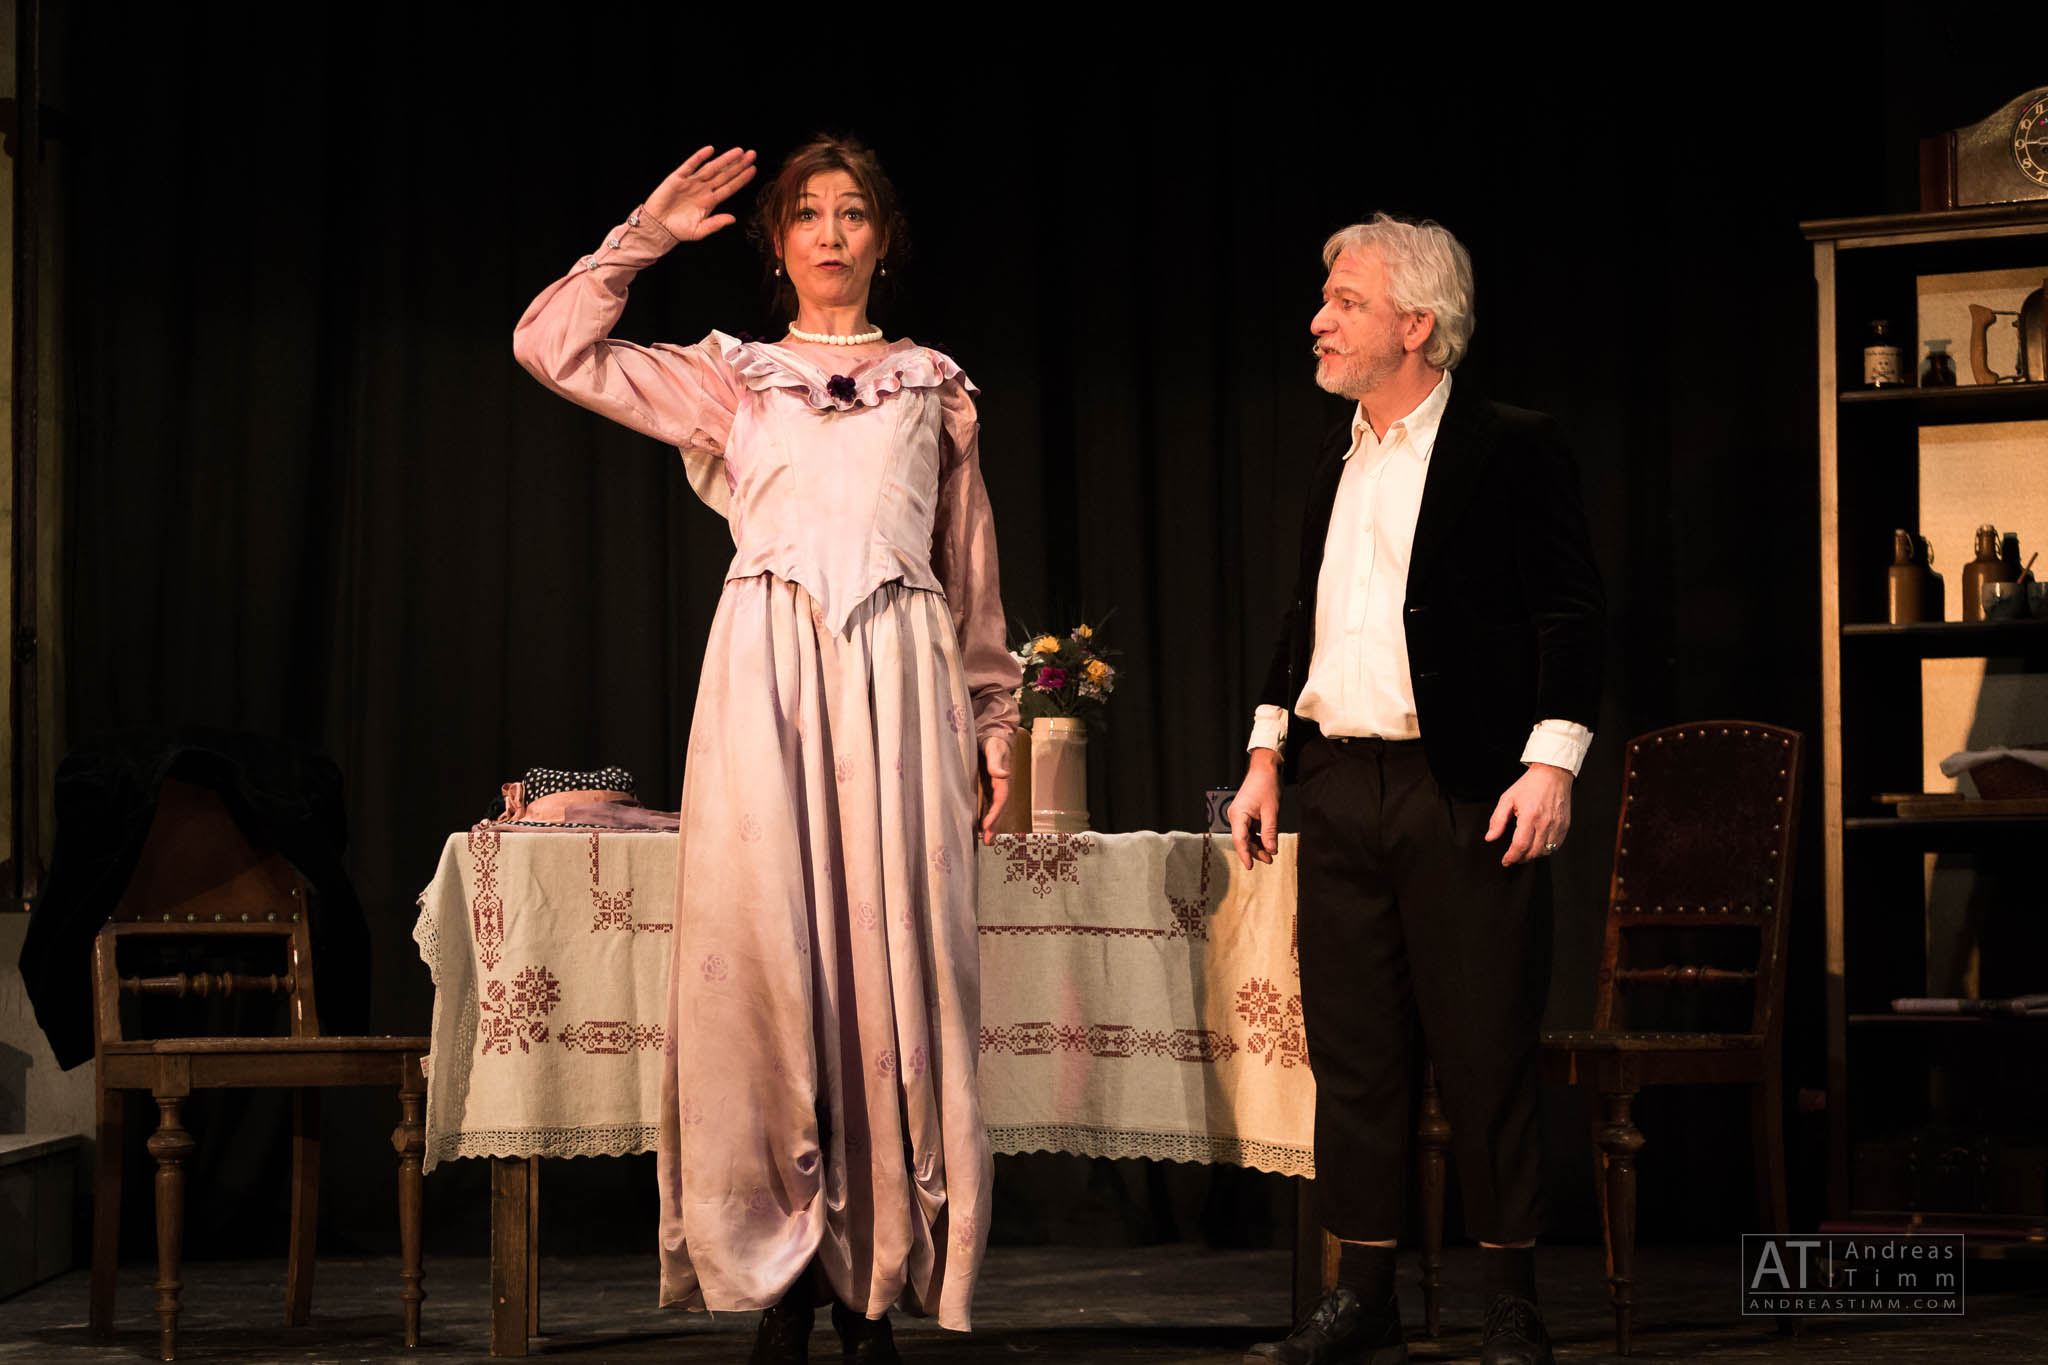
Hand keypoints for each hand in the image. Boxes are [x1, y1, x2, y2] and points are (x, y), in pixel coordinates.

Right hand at [644, 145, 757, 242]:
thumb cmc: (678, 230)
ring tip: (738, 151)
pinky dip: (699, 157)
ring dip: (725, 160)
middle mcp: (703, 189)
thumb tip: (733, 219)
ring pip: (711, 168)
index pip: (729, 188)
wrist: (657, 227)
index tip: (753, 170)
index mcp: (710, 202)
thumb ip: (716, 224)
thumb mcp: (699, 230)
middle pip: (724, 175)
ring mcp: (691, 182)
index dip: (741, 179)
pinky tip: (710, 150)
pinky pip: (690, 165)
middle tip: (752, 154)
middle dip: (738, 165)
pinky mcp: (677, 178)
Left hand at [978, 733, 1011, 845]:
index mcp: (1002, 778)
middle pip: (998, 809)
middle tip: (987, 841)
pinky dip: (985, 816)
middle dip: (994, 825)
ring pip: (993, 809)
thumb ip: (996, 761)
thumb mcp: (994, 748)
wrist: (993, 733)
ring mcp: (994, 787)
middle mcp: (1000, 785)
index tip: (986, 826)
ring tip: (985, 840)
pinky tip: (979, 826)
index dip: (994, 813)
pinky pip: (988, 804)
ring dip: (990, 824)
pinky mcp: (988, 786)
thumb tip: (1003, 774)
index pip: (1000, 799)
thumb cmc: (993, 740)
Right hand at [1227, 749, 1281, 869]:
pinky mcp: (1245, 813)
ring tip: (1270, 854)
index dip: (1245, 855)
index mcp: (1238, 814)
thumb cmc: (1266, 785)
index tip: (1250, 867)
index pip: (1239, 840)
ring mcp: (1239, 815)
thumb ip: (1270, 832)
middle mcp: (1235, 816)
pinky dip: (1258, 837)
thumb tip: (1271, 850)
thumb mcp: (1271, 811)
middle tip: (1270, 860)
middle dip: (1255, 851)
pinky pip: (1249, 830)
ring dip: (1257, 845)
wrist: (1264, 769)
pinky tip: (1267, 843)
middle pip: (1243, 840)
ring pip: (1246, 836)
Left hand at [1485, 762, 1572, 866]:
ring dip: (1533, 855)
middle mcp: (1545, 822)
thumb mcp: (1507, 799)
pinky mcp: (1565, 825)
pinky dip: (1546, 849)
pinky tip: (1538, 845)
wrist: (1552, 774)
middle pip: (1533, 852)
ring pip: (1545, 851)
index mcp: (1529, 816)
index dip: (1511, 857)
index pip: (1520, 845)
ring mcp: (1557, 825)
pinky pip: (1556, 845)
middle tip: (1513, 857)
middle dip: (1521, 858)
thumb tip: (1490, 837)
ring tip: (1525, 852)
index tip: (1506, 861)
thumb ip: (1497, 820)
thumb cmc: (1529, 785)